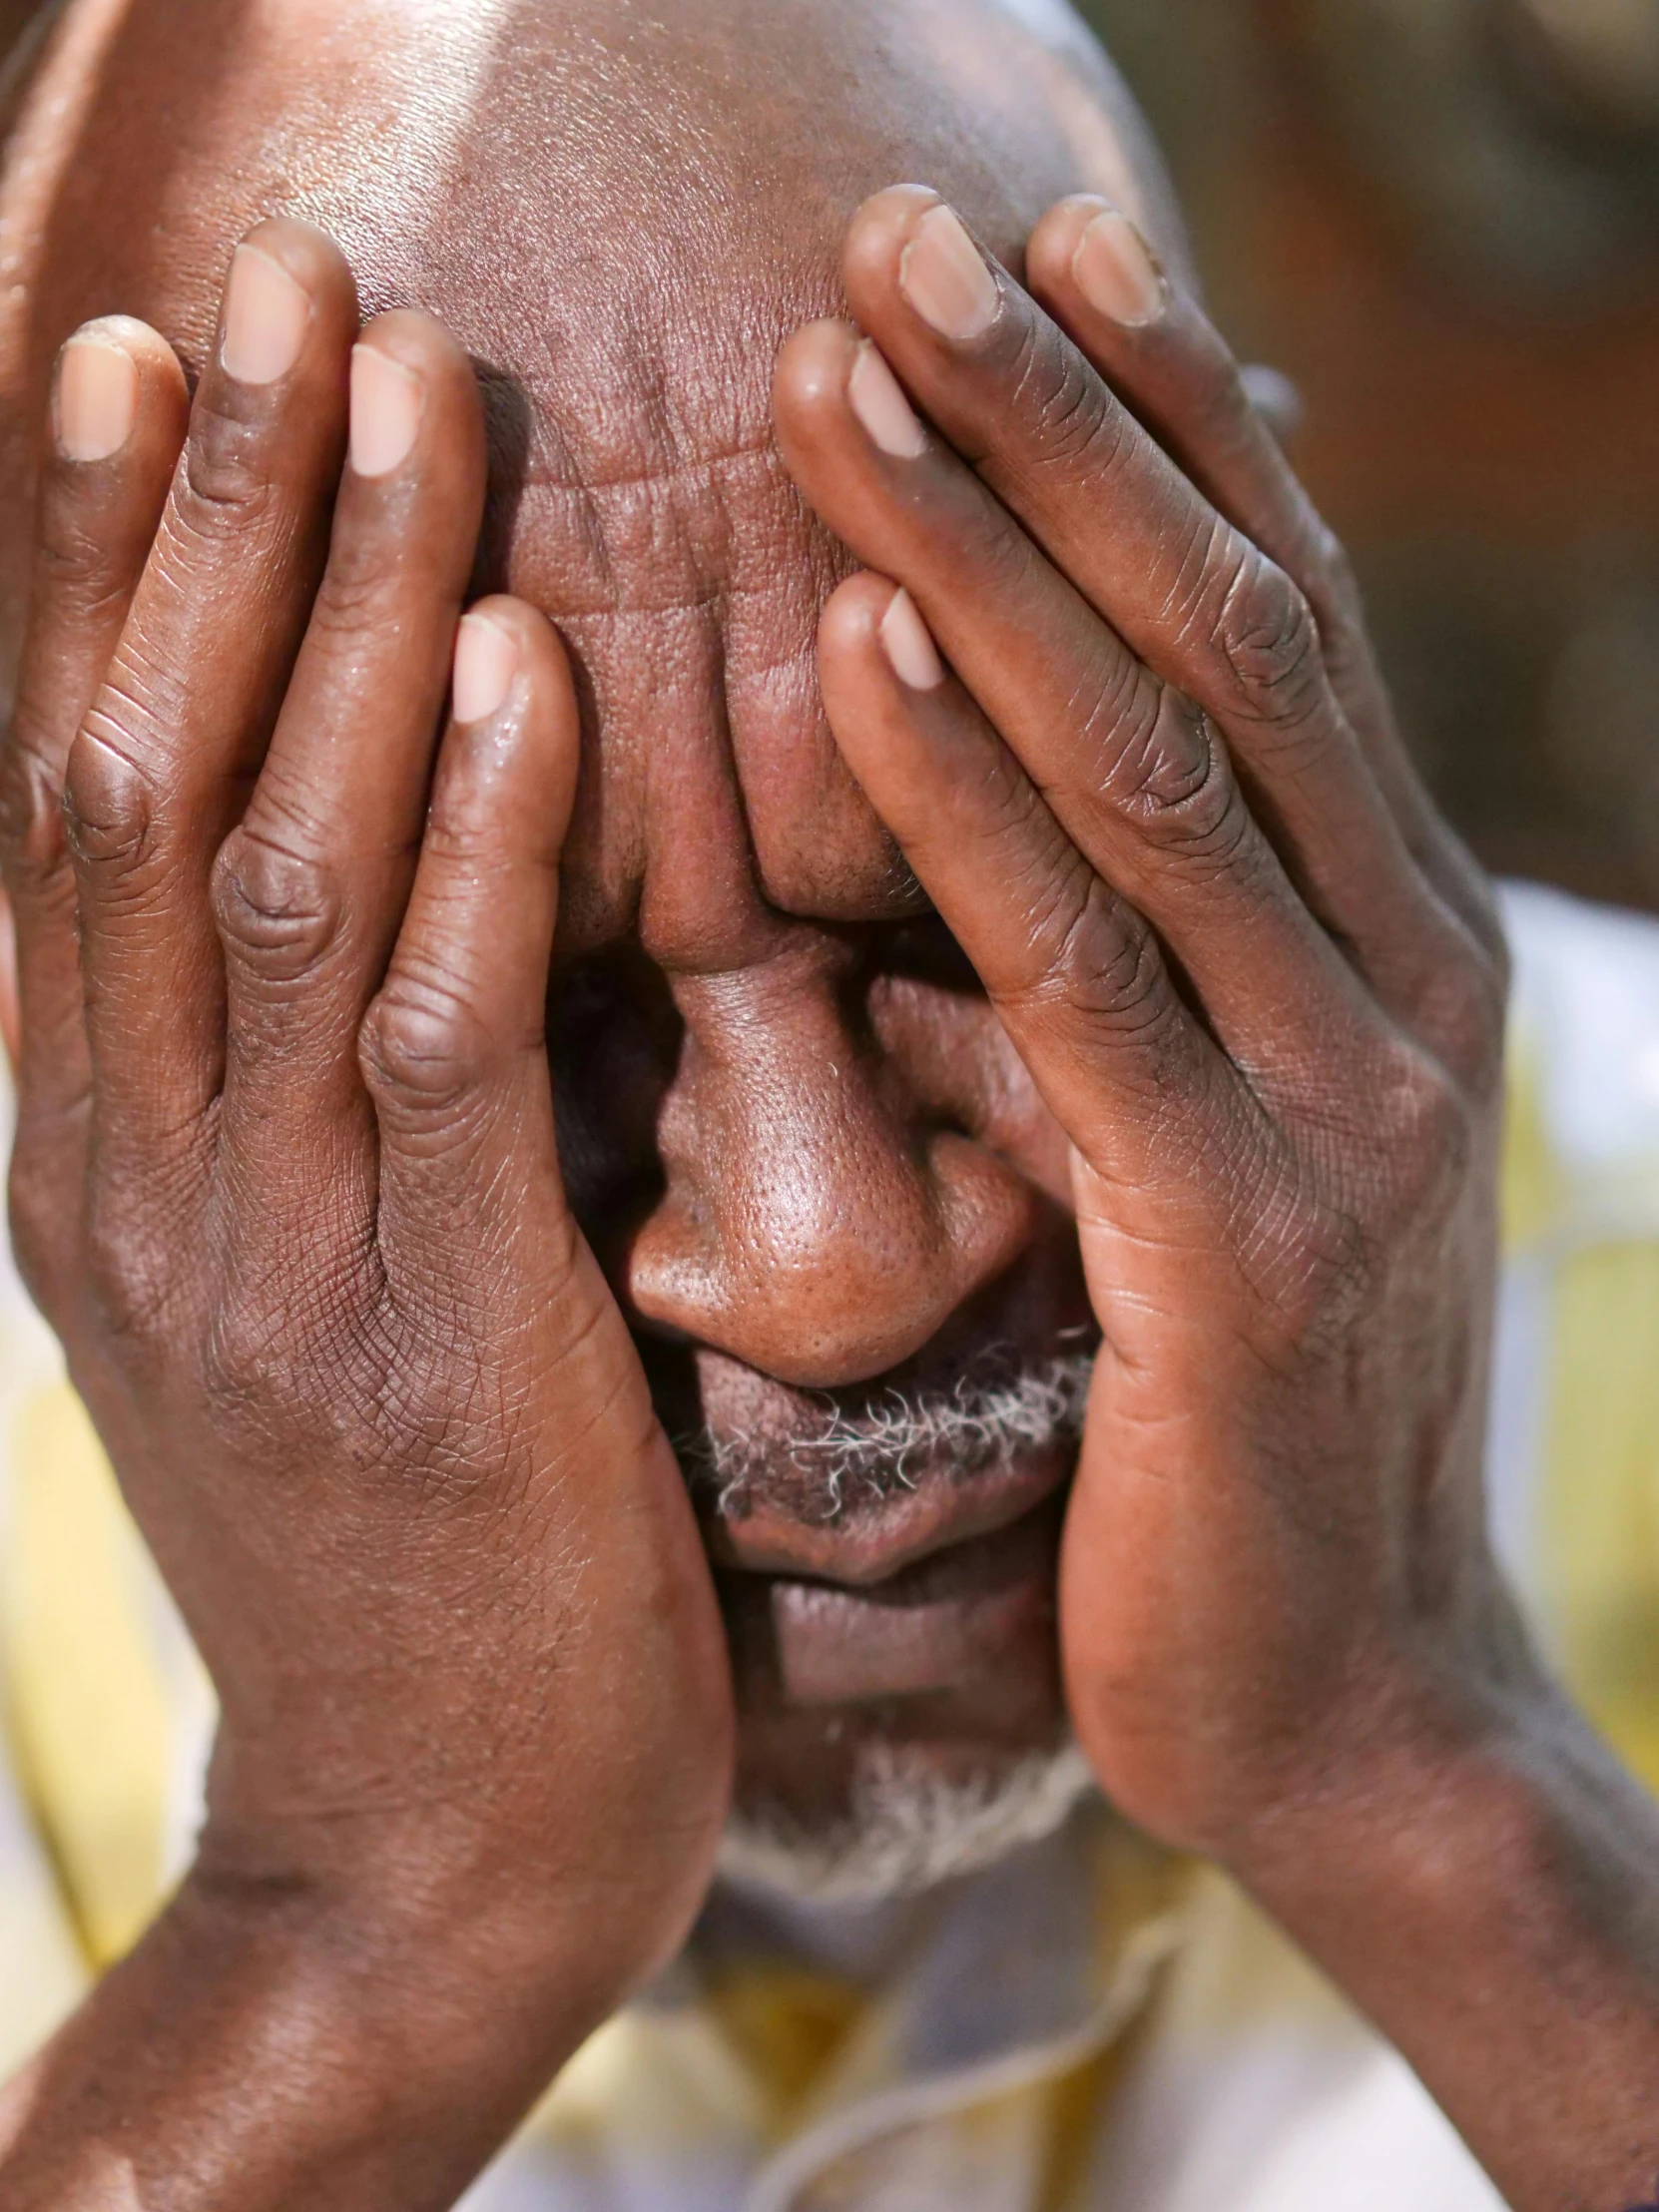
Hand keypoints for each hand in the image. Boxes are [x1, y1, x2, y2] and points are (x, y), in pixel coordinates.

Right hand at [0, 221, 730, 2203]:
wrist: (430, 1864)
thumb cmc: (415, 1573)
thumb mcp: (307, 1308)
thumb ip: (305, 1109)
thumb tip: (377, 895)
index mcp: (102, 1154)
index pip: (71, 799)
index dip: (101, 563)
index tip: (153, 351)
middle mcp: (135, 1170)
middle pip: (140, 774)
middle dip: (207, 517)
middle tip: (273, 285)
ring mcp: (264, 1252)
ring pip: (272, 862)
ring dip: (334, 610)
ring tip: (394, 383)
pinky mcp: (429, 1336)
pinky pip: (441, 1034)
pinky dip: (478, 836)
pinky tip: (517, 658)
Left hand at [774, 184, 1510, 1860]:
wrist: (1342, 1699)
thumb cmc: (1249, 1415)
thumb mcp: (1236, 1139)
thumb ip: (1168, 962)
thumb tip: (1018, 778)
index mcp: (1404, 937)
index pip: (1283, 622)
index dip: (1164, 422)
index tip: (1029, 249)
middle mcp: (1408, 975)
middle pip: (1232, 634)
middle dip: (1066, 419)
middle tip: (904, 232)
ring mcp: (1346, 1101)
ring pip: (1163, 761)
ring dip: (997, 545)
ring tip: (840, 368)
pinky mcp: (1241, 1238)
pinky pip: (1084, 968)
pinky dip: (965, 792)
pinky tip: (859, 640)